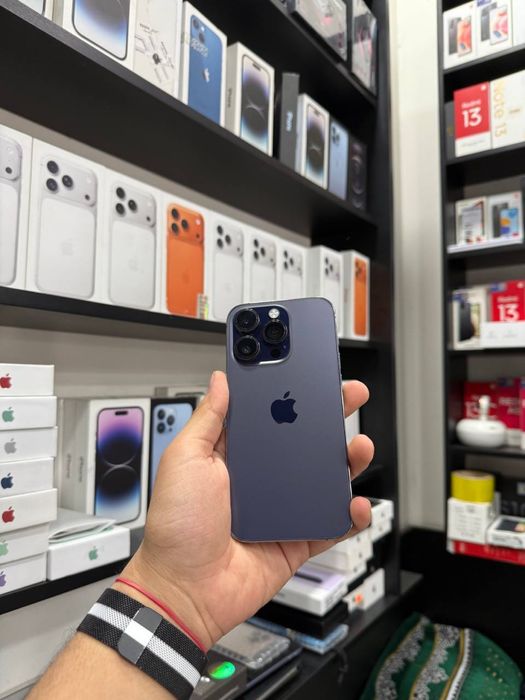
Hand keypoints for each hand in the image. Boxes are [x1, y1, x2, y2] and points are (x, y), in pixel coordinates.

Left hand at [119, 371, 372, 649]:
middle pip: (304, 442)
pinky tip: (354, 502)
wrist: (184, 590)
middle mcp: (262, 479)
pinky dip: (349, 514)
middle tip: (349, 397)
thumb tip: (221, 380)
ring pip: (324, 479)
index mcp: (236, 455)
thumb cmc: (176, 526)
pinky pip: (331, 523)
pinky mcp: (296, 539)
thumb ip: (208, 419)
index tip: (310, 374)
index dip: (291, 394)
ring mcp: (282, 509)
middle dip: (330, 417)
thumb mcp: (185, 459)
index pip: (270, 415)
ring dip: (347, 461)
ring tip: (359, 448)